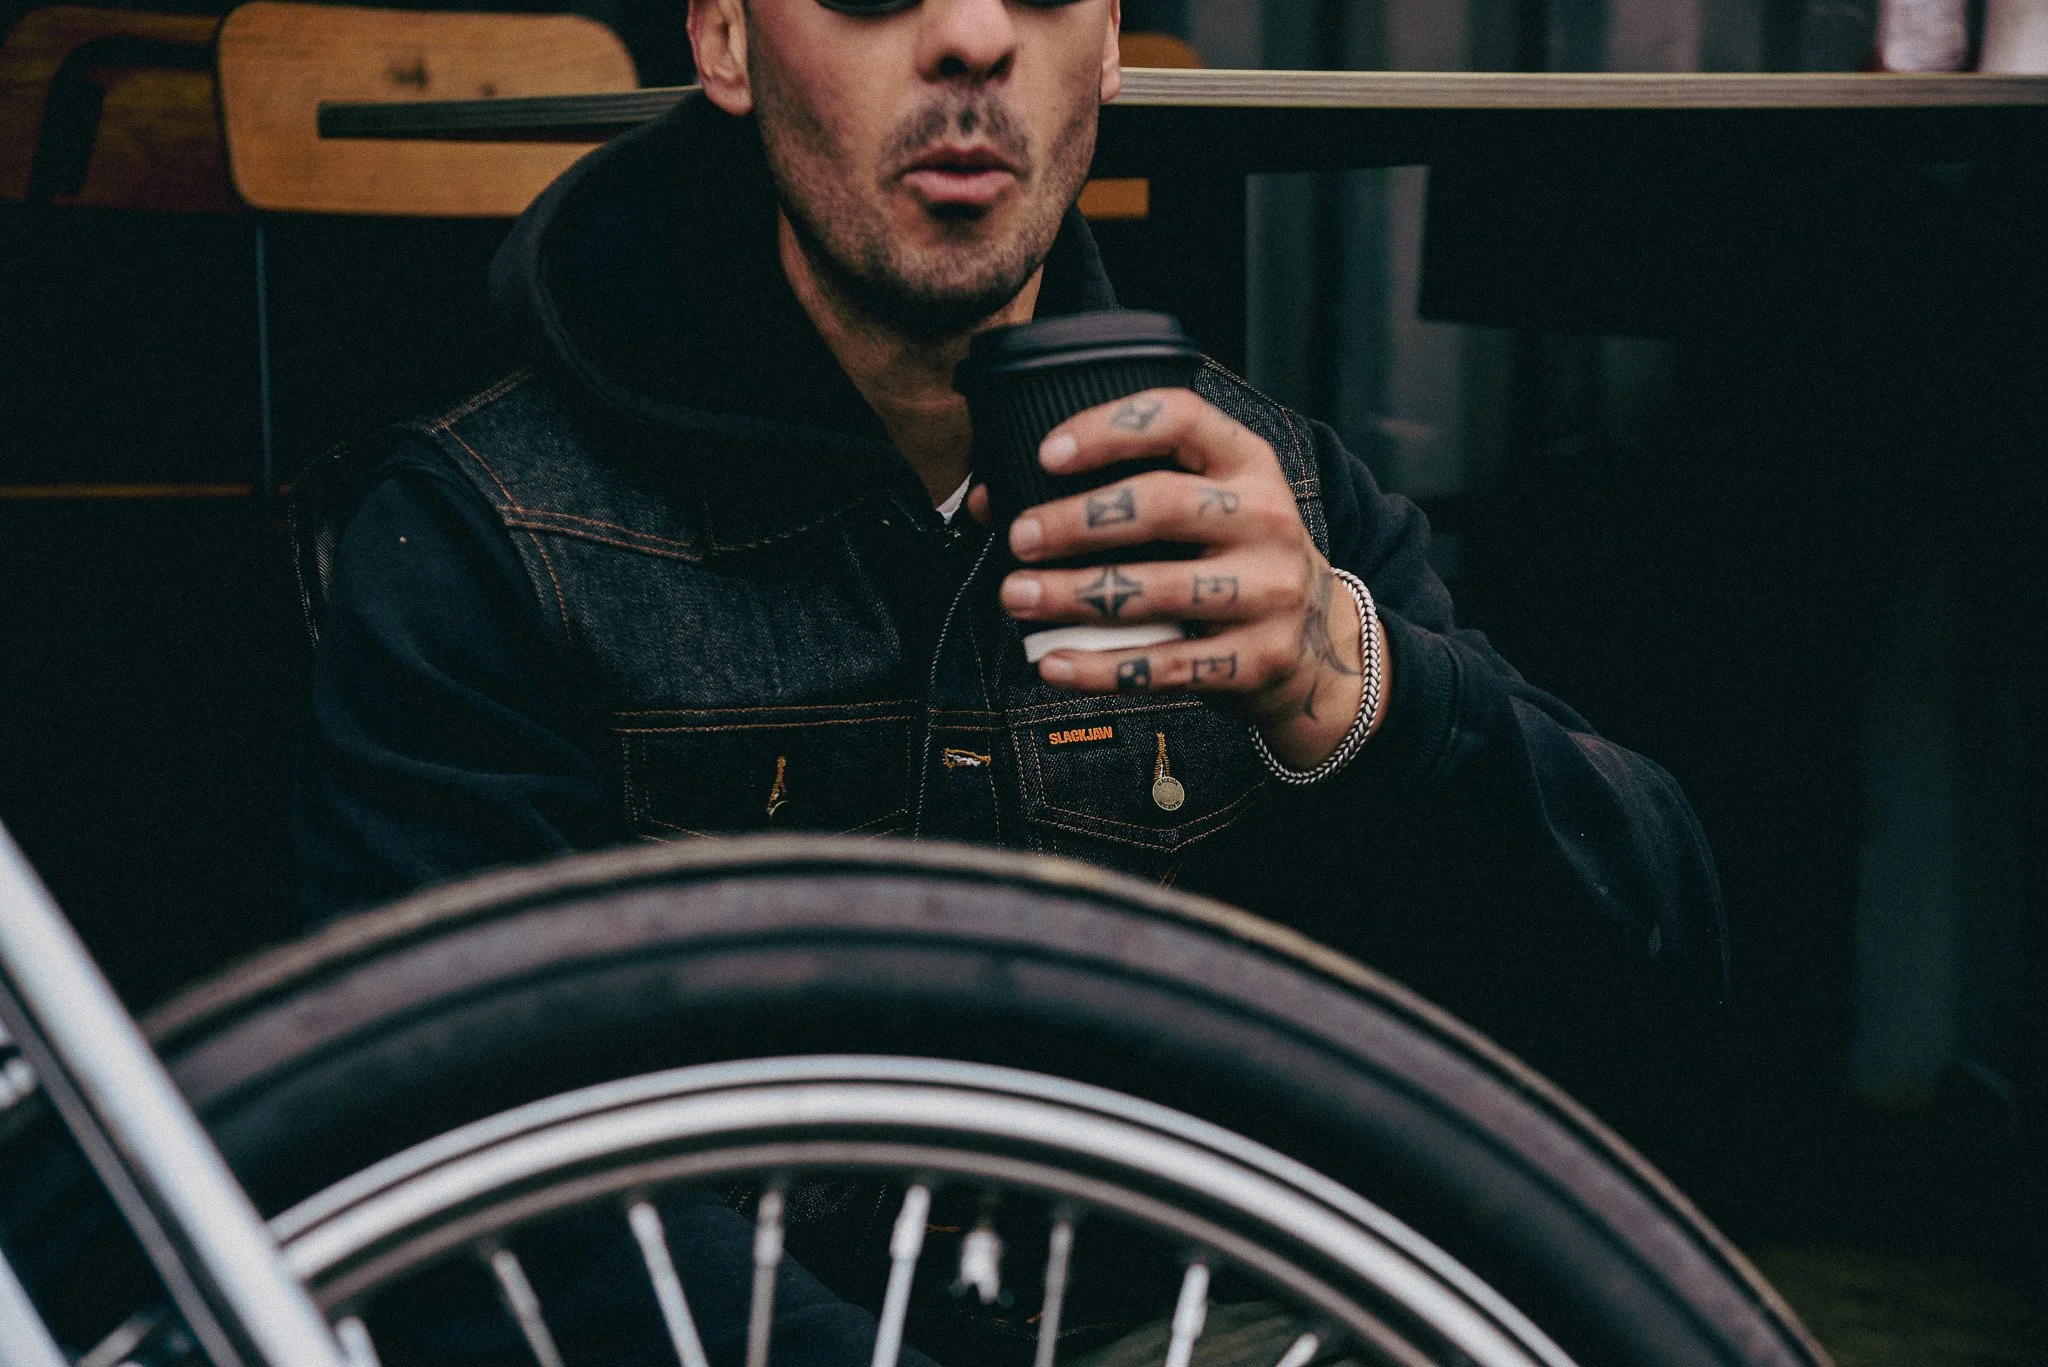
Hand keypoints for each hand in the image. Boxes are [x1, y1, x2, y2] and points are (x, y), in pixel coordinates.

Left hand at [972, 388, 1389, 769]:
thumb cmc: (1232, 559)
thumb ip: (1117, 490)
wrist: (1319, 644)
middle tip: (1020, 537)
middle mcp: (1267, 518)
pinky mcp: (1258, 658)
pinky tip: (1052, 663)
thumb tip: (991, 500)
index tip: (1047, 455)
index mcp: (1248, 463)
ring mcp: (1269, 591)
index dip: (1109, 429)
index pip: (1179, 419)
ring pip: (1158, 589)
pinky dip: (1101, 667)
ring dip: (1074, 595)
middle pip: (1162, 504)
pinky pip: (1167, 665)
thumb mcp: (1204, 508)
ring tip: (1016, 596)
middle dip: (1077, 520)